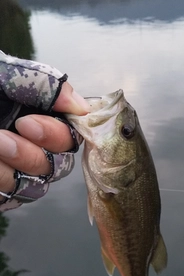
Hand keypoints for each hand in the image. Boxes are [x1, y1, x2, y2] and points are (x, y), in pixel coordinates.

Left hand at [0, 79, 88, 210]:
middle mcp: (32, 146)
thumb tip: (82, 107)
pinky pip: (14, 197)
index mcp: (38, 117)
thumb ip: (43, 84)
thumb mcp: (6, 77)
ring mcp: (18, 171)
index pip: (69, 135)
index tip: (29, 123)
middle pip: (61, 165)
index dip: (56, 134)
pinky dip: (1, 178)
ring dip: (16, 165)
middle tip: (11, 132)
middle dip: (34, 151)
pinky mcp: (3, 191)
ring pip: (38, 185)